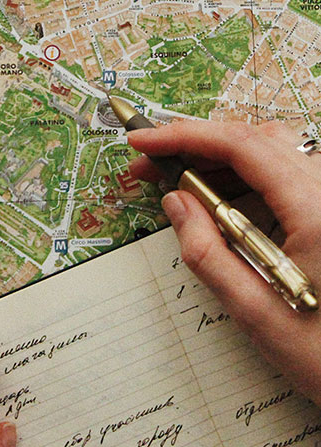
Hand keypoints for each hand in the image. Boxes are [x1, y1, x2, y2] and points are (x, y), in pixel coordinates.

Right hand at [128, 119, 320, 405]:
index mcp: (315, 209)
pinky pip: (285, 177)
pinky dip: (246, 179)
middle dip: (197, 145)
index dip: (185, 136)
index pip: (241, 146)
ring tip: (178, 183)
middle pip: (255, 141)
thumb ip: (207, 252)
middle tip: (150, 165)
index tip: (143, 142)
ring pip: (271, 153)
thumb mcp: (254, 310)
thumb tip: (175, 202)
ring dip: (221, 161)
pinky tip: (218, 202)